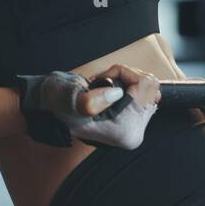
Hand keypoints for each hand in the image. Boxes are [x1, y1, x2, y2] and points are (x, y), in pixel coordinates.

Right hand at [40, 64, 161, 149]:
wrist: (52, 107)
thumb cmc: (59, 102)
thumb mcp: (69, 100)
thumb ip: (89, 101)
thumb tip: (116, 94)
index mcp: (123, 132)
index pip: (144, 85)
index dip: (122, 72)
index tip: (101, 78)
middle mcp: (134, 133)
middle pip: (152, 86)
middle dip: (127, 75)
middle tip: (103, 80)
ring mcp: (137, 127)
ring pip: (151, 86)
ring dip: (128, 78)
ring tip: (104, 85)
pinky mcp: (137, 120)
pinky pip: (147, 90)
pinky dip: (130, 82)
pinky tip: (111, 90)